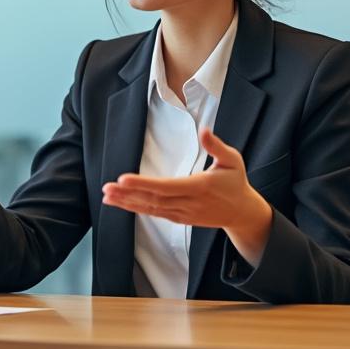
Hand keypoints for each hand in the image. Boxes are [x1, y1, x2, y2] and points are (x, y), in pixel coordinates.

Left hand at [101, 128, 273, 265]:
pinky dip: (137, 208)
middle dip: (128, 194)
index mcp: (199, 187)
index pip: (166, 186)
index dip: (143, 184)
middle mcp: (188, 203)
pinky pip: (155, 213)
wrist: (242, 213)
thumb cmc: (236, 183)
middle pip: (153, 199)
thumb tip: (204, 130)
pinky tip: (122, 203)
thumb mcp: (232, 161)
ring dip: (127, 202)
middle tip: (106, 187)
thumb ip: (216, 146)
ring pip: (151, 209)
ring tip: (107, 196)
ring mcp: (182, 213)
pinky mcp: (179, 218)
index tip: (123, 178)